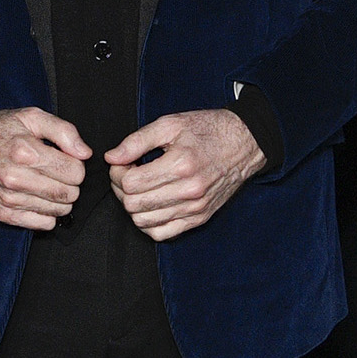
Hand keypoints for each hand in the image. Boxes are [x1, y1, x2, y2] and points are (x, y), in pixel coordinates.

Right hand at [0, 107, 91, 230]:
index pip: (75, 173)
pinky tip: (38, 198)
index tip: (66, 160)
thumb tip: (84, 154)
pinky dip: (47, 213)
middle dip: (71, 183)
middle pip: (69, 194)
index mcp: (26, 152)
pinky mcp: (3, 214)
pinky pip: (42, 224)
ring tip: (47, 183)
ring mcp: (9, 199)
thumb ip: (64, 132)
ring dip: (60, 199)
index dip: (76, 166)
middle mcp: (16, 179)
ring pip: (59, 211)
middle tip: (58, 172)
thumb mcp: (32, 117)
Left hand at [99, 109, 265, 241]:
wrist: (245, 143)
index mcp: (180, 165)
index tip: (123, 163)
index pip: (130, 183)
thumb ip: (137, 141)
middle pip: (134, 204)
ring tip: (139, 189)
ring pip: (144, 222)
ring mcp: (195, 208)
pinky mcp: (199, 218)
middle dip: (121, 189)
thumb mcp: (170, 124)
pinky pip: (163, 233)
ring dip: (133, 207)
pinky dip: (149, 223)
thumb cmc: (208, 130)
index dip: (118, 173)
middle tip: (128, 175)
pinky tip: (151, 205)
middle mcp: (189, 191)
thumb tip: (112, 157)